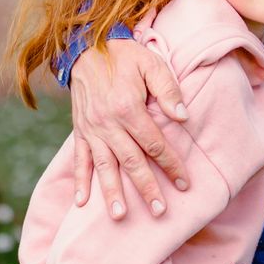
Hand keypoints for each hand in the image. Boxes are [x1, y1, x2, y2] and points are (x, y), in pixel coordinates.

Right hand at [69, 40, 188, 218]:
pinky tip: (82, 203)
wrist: (87, 47)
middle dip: (146, 187)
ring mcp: (91, 129)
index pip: (154, 143)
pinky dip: (80, 181)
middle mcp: (108, 123)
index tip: (184, 183)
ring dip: (112, 192)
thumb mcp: (152, 64)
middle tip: (159, 211)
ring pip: (104, 166)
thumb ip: (168, 90)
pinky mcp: (80, 130)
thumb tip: (184, 117)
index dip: (171, 164)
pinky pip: (79, 159)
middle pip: (131, 161)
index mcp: (128, 108)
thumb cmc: (125, 56)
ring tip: (120, 216)